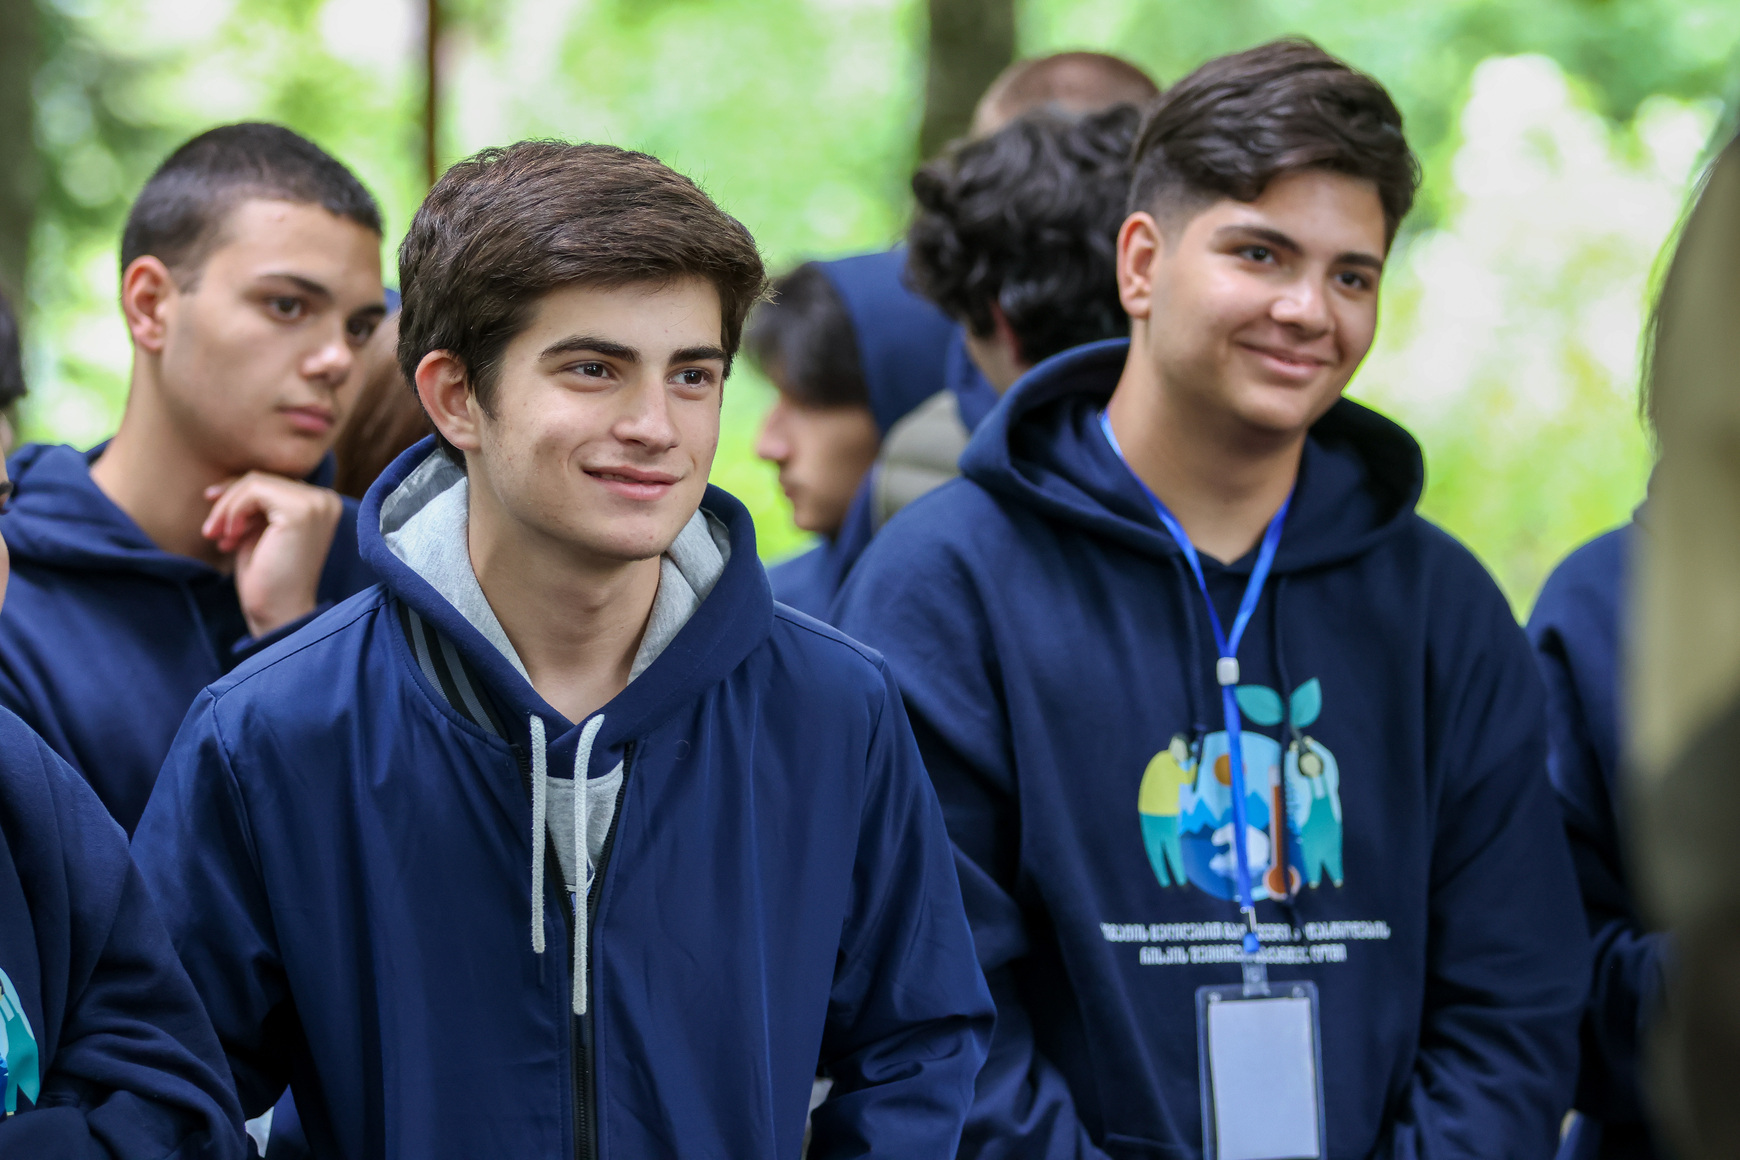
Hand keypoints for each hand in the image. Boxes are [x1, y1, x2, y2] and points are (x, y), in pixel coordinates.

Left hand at [203, 472, 343, 637]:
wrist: (279, 614)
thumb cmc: (268, 579)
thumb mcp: (260, 532)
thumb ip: (256, 506)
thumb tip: (227, 484)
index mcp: (321, 505)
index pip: (272, 482)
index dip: (238, 496)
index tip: (216, 521)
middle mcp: (325, 499)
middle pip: (262, 479)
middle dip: (229, 503)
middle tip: (212, 532)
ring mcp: (316, 504)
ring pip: (255, 482)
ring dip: (227, 509)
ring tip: (219, 537)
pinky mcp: (300, 510)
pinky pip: (254, 490)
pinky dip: (232, 511)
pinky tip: (230, 538)